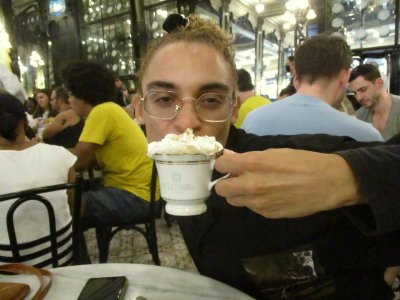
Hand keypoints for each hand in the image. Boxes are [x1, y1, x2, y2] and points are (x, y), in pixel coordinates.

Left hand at [214, 148, 361, 218]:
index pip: (221, 165)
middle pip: (221, 189)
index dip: (224, 164)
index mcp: (253, 163)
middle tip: (238, 179)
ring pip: (233, 201)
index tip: (230, 165)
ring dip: (238, 194)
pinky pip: (250, 207)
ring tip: (253, 187)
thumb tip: (229, 156)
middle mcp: (251, 185)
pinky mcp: (267, 214)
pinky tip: (268, 195)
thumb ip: (248, 157)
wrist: (328, 183)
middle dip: (226, 183)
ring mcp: (258, 202)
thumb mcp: (274, 152)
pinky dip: (253, 201)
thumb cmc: (302, 161)